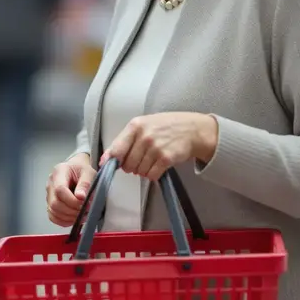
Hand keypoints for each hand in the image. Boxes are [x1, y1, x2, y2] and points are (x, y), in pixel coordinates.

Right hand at [46, 153, 94, 226]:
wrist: (76, 169)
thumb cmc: (82, 170)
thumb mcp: (88, 173)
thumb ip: (85, 184)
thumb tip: (80, 197)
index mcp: (59, 172)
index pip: (60, 190)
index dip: (72, 201)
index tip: (84, 204)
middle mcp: (50, 184)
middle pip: (55, 203)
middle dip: (72, 211)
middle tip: (86, 210)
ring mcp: (49, 194)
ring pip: (53, 212)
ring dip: (69, 217)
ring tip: (83, 215)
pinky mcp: (50, 204)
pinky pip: (53, 217)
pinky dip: (64, 221)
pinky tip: (75, 218)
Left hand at [102, 112, 218, 181]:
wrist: (193, 129)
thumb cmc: (166, 126)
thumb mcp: (144, 124)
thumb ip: (125, 139)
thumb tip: (107, 158)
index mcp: (135, 126)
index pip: (116, 148)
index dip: (111, 160)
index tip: (107, 165)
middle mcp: (144, 137)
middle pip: (127, 164)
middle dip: (131, 166)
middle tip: (140, 160)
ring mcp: (155, 148)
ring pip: (139, 171)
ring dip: (143, 170)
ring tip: (152, 160)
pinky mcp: (166, 159)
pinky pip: (152, 175)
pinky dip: (153, 174)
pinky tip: (159, 165)